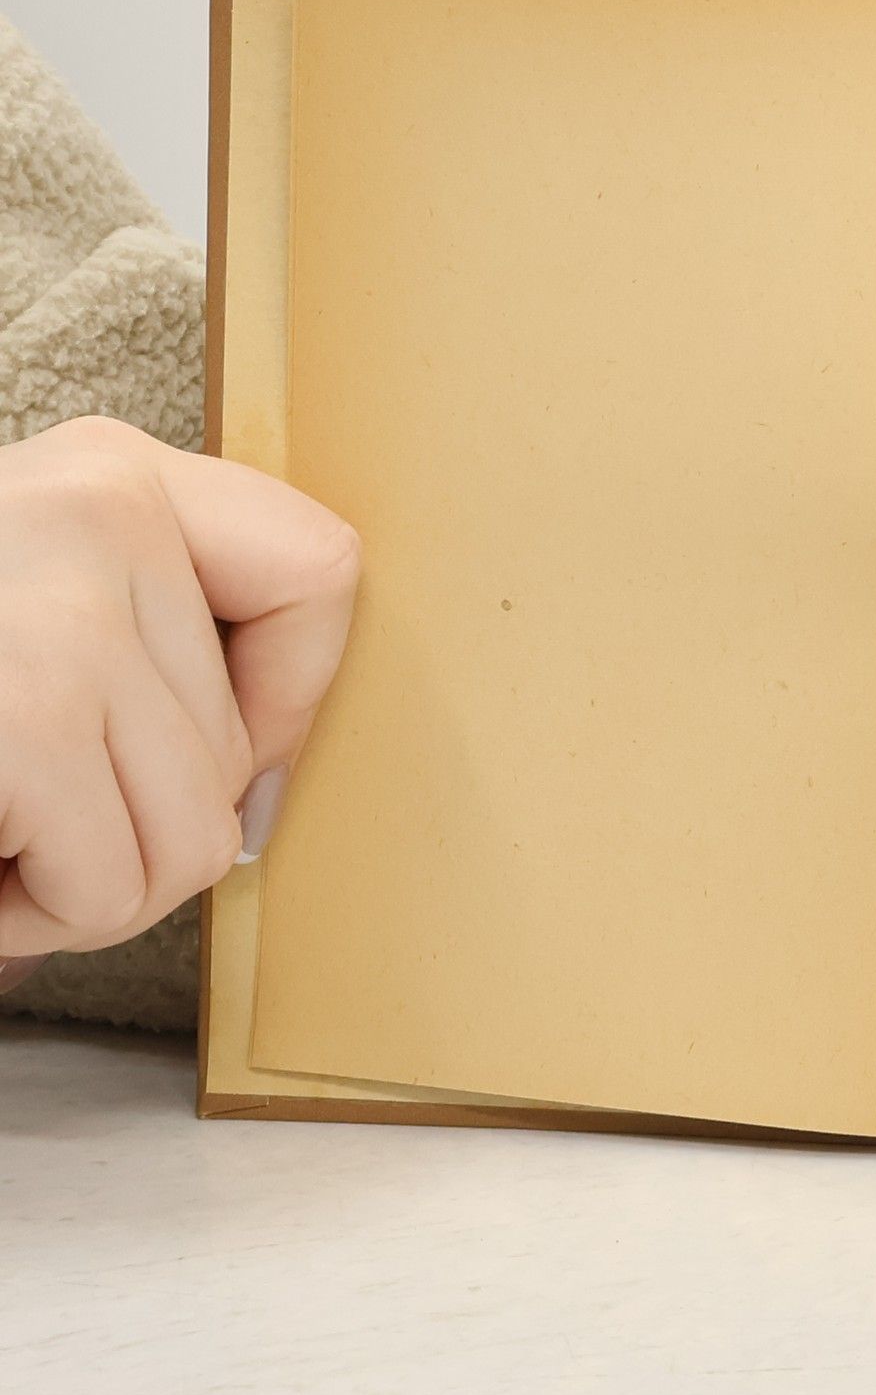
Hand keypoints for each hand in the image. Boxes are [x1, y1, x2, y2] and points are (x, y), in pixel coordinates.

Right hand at [0, 416, 357, 987]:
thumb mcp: (33, 624)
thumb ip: (148, 657)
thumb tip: (260, 793)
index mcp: (106, 474)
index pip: (324, 571)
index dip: (286, 697)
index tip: (210, 749)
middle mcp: (95, 508)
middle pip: (241, 751)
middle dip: (128, 829)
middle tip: (7, 805)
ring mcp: (58, 610)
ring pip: (193, 840)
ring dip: (78, 886)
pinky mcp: (20, 720)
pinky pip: (112, 888)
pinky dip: (23, 920)